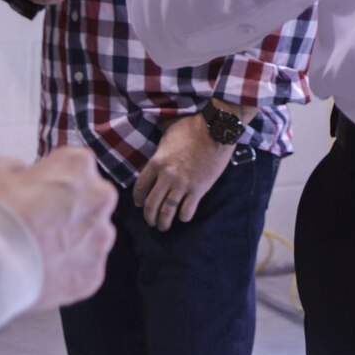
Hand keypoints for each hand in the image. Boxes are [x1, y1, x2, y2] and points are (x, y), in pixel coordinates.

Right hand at [0, 146, 116, 310]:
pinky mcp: (95, 272)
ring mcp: (101, 237)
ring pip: (91, 236)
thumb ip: (16, 168)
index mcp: (79, 165)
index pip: (74, 166)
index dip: (52, 179)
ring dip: (72, 241)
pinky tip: (42, 272)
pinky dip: (67, 271)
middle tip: (37, 224)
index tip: (37, 192)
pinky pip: (84, 268)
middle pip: (89, 200)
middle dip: (69, 210)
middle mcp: (99, 197)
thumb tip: (21, 176)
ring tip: (38, 252)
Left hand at [131, 112, 236, 231]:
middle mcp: (166, 176)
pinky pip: (187, 210)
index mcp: (157, 162)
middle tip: (151, 222)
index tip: (139, 204)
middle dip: (149, 217)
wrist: (216, 131)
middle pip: (151, 204)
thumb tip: (157, 142)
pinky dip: (183, 216)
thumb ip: (161, 144)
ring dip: (163, 222)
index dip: (138, 198)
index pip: (140, 187)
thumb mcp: (169, 132)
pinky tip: (183, 216)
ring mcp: (182, 184)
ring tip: (163, 226)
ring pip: (167, 212)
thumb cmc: (192, 127)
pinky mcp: (198, 189)